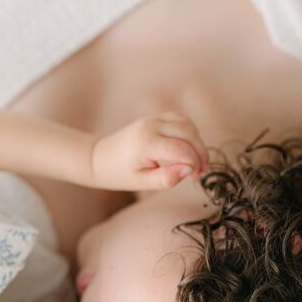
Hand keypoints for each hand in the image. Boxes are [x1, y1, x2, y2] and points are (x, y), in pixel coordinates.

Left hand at [91, 113, 208, 191]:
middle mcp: (151, 126)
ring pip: (187, 124)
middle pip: (188, 133)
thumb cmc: (119, 173)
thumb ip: (166, 178)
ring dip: (197, 141)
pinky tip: (188, 148)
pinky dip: (189, 132)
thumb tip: (189, 170)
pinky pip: (179, 119)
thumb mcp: (142, 182)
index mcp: (146, 143)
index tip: (195, 176)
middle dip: (200, 152)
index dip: (194, 163)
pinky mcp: (155, 118)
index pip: (181, 149)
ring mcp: (153, 119)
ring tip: (196, 162)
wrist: (100, 158)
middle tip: (201, 172)